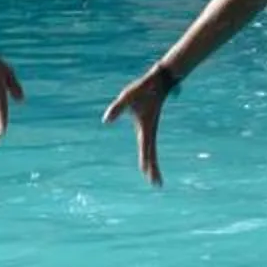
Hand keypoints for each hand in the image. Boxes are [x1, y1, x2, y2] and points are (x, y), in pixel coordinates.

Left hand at [104, 66, 174, 185]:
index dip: (148, 164)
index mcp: (145, 128)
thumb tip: (105, 120)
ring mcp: (149, 128)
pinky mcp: (148, 124)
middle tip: (157, 185)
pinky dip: (148, 153)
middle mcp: (149, 131)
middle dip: (153, 170)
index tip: (150, 178)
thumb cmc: (144, 88)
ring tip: (152, 176)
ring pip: (151, 150)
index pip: (147, 150)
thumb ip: (117, 108)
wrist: (160, 80)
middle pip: (151, 154)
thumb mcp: (128, 97)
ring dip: (152, 163)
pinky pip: (149, 143)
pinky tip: (147, 156)